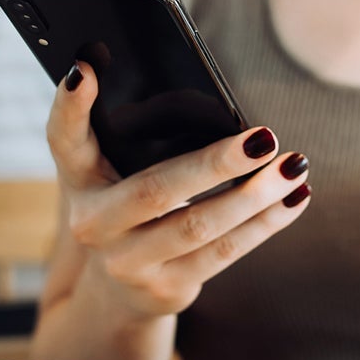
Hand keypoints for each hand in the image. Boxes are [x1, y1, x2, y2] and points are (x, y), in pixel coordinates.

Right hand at [45, 61, 312, 319]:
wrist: (118, 290)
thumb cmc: (125, 206)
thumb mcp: (111, 170)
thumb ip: (128, 133)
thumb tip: (196, 98)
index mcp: (79, 179)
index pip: (64, 139)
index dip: (69, 106)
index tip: (85, 69)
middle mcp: (92, 224)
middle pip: (155, 190)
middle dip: (215, 163)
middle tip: (264, 137)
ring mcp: (127, 263)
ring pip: (199, 226)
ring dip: (256, 196)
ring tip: (294, 165)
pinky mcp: (164, 289)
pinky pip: (223, 253)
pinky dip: (265, 224)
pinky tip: (294, 199)